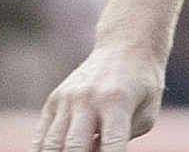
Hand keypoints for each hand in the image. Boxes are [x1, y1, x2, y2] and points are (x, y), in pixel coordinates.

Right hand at [32, 44, 164, 151]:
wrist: (125, 47)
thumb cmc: (142, 86)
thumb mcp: (146, 114)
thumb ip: (122, 139)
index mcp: (117, 102)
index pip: (111, 146)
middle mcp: (88, 98)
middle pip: (73, 148)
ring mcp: (67, 98)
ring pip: (51, 145)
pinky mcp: (54, 100)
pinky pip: (42, 136)